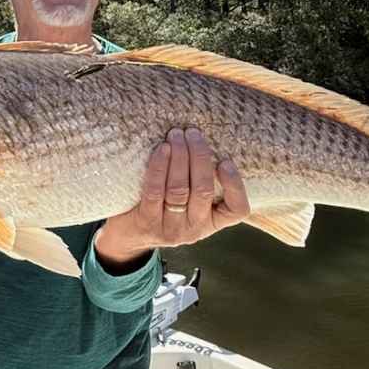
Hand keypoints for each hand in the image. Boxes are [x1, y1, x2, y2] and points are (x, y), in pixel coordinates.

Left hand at [95, 127, 249, 265]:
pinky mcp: (146, 222)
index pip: (237, 210)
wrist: (130, 235)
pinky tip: (162, 149)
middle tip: (193, 133)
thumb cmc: (166, 208)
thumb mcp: (191, 204)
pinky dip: (159, 167)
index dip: (235, 185)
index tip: (225, 161)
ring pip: (179, 189)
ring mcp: (170, 228)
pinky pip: (154, 191)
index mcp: (212, 222)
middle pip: (203, 190)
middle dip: (199, 157)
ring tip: (176, 134)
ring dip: (179, 157)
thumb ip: (202, 181)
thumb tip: (206, 141)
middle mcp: (194, 229)